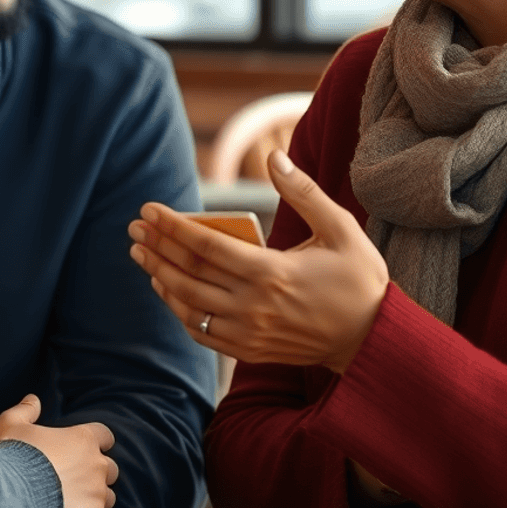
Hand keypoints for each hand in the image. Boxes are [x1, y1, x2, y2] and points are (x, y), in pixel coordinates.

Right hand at [0, 394, 117, 507]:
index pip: (105, 436)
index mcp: (83, 438)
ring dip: (97, 498)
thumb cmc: (12, 457)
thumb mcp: (11, 425)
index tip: (86, 450)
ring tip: (76, 503)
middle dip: (97, 473)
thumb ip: (25, 410)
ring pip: (109, 496)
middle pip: (110, 468)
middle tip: (77, 480)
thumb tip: (33, 399)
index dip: (98, 443)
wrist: (10, 496)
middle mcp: (96, 463)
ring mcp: (97, 492)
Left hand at [127, 149, 388, 372]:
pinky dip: (179, 310)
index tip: (148, 209)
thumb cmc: (359, 278)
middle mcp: (254, 306)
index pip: (206, 246)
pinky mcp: (251, 351)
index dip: (173, 226)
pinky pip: (202, 333)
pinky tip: (167, 289)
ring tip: (141, 254)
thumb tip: (275, 156)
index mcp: (272, 272)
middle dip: (157, 247)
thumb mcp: (340, 228)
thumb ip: (304, 192)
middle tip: (134, 227)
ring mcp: (250, 333)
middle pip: (189, 274)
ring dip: (160, 277)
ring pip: (189, 306)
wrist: (372, 340)